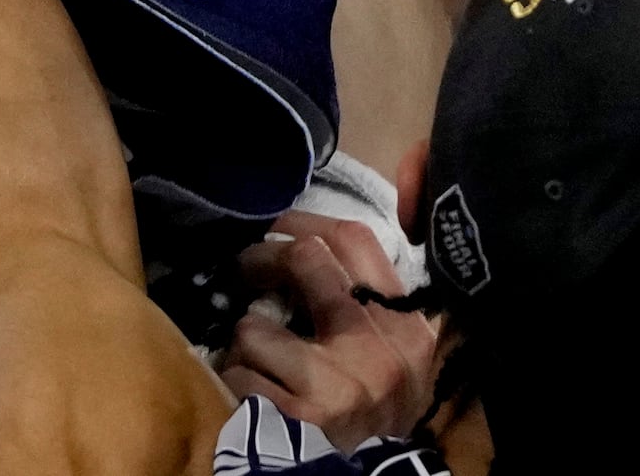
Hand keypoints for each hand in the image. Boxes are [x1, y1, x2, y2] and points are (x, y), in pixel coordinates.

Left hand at [215, 214, 440, 445]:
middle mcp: (375, 346)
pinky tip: (250, 396)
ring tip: (253, 361)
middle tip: (245, 268)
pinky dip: (235, 384)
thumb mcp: (400, 357)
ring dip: (242, 344)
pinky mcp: (298, 418)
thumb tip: (314, 250)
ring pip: (255, 328)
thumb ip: (374, 306)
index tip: (282, 229)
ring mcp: (336, 382)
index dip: (307, 223)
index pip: (356, 239)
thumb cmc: (382, 415)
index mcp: (404, 325)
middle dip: (262, 258)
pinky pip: (239, 378)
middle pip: (307, 258)